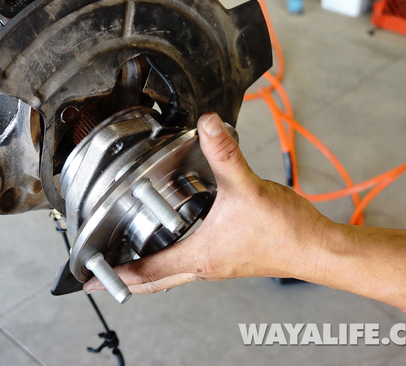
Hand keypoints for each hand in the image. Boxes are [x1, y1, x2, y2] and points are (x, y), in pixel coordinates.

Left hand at [83, 112, 333, 294]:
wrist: (319, 248)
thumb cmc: (286, 232)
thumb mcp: (249, 187)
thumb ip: (225, 154)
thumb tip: (208, 124)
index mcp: (201, 256)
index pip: (147, 273)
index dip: (114, 275)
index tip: (87, 279)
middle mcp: (206, 265)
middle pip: (154, 281)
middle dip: (123, 280)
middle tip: (97, 277)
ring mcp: (219, 264)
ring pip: (172, 273)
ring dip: (147, 270)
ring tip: (125, 260)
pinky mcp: (231, 258)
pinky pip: (191, 263)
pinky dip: (172, 258)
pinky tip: (176, 239)